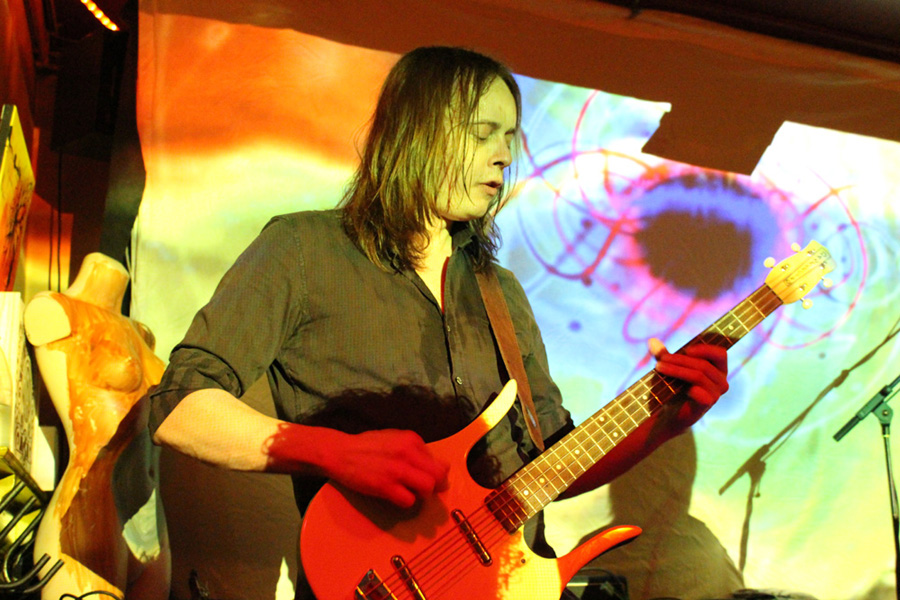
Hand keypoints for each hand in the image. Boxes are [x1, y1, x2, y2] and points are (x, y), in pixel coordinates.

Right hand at [325, 429, 448, 508]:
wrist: (340, 452)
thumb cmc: (366, 446)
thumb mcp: (393, 438)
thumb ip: (413, 449)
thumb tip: (434, 464)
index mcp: (412, 439)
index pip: (438, 460)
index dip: (435, 472)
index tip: (427, 477)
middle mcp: (408, 452)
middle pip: (439, 475)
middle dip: (438, 486)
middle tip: (428, 491)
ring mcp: (397, 470)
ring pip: (428, 488)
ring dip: (422, 494)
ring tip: (411, 492)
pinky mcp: (385, 486)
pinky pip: (409, 500)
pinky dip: (406, 501)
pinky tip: (396, 496)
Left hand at [649, 338, 728, 428]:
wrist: (670, 413)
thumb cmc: (674, 387)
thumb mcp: (669, 368)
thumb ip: (663, 355)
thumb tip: (651, 341)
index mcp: (718, 369)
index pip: (720, 354)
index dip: (705, 349)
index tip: (686, 350)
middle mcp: (721, 381)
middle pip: (703, 365)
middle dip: (680, 360)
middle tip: (661, 360)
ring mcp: (716, 394)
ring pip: (699, 376)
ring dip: (677, 370)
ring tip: (659, 367)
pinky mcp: (707, 405)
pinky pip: (701, 394)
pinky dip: (689, 389)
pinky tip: (677, 388)